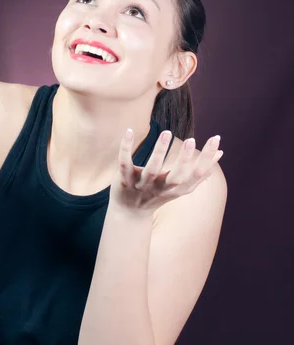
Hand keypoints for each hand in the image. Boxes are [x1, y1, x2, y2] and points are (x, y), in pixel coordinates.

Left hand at [109, 128, 223, 213]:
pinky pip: (125, 163)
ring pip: (151, 170)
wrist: (128, 213)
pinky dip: (126, 148)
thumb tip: (221, 153)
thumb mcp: (180, 186)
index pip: (196, 175)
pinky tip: (130, 131)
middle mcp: (161, 188)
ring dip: (159, 151)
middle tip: (191, 140)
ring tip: (167, 132)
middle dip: (185, 161)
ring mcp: (142, 185)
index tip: (216, 139)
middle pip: (176, 177)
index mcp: (177, 188)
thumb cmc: (158, 194)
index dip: (207, 159)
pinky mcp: (124, 179)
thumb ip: (200, 172)